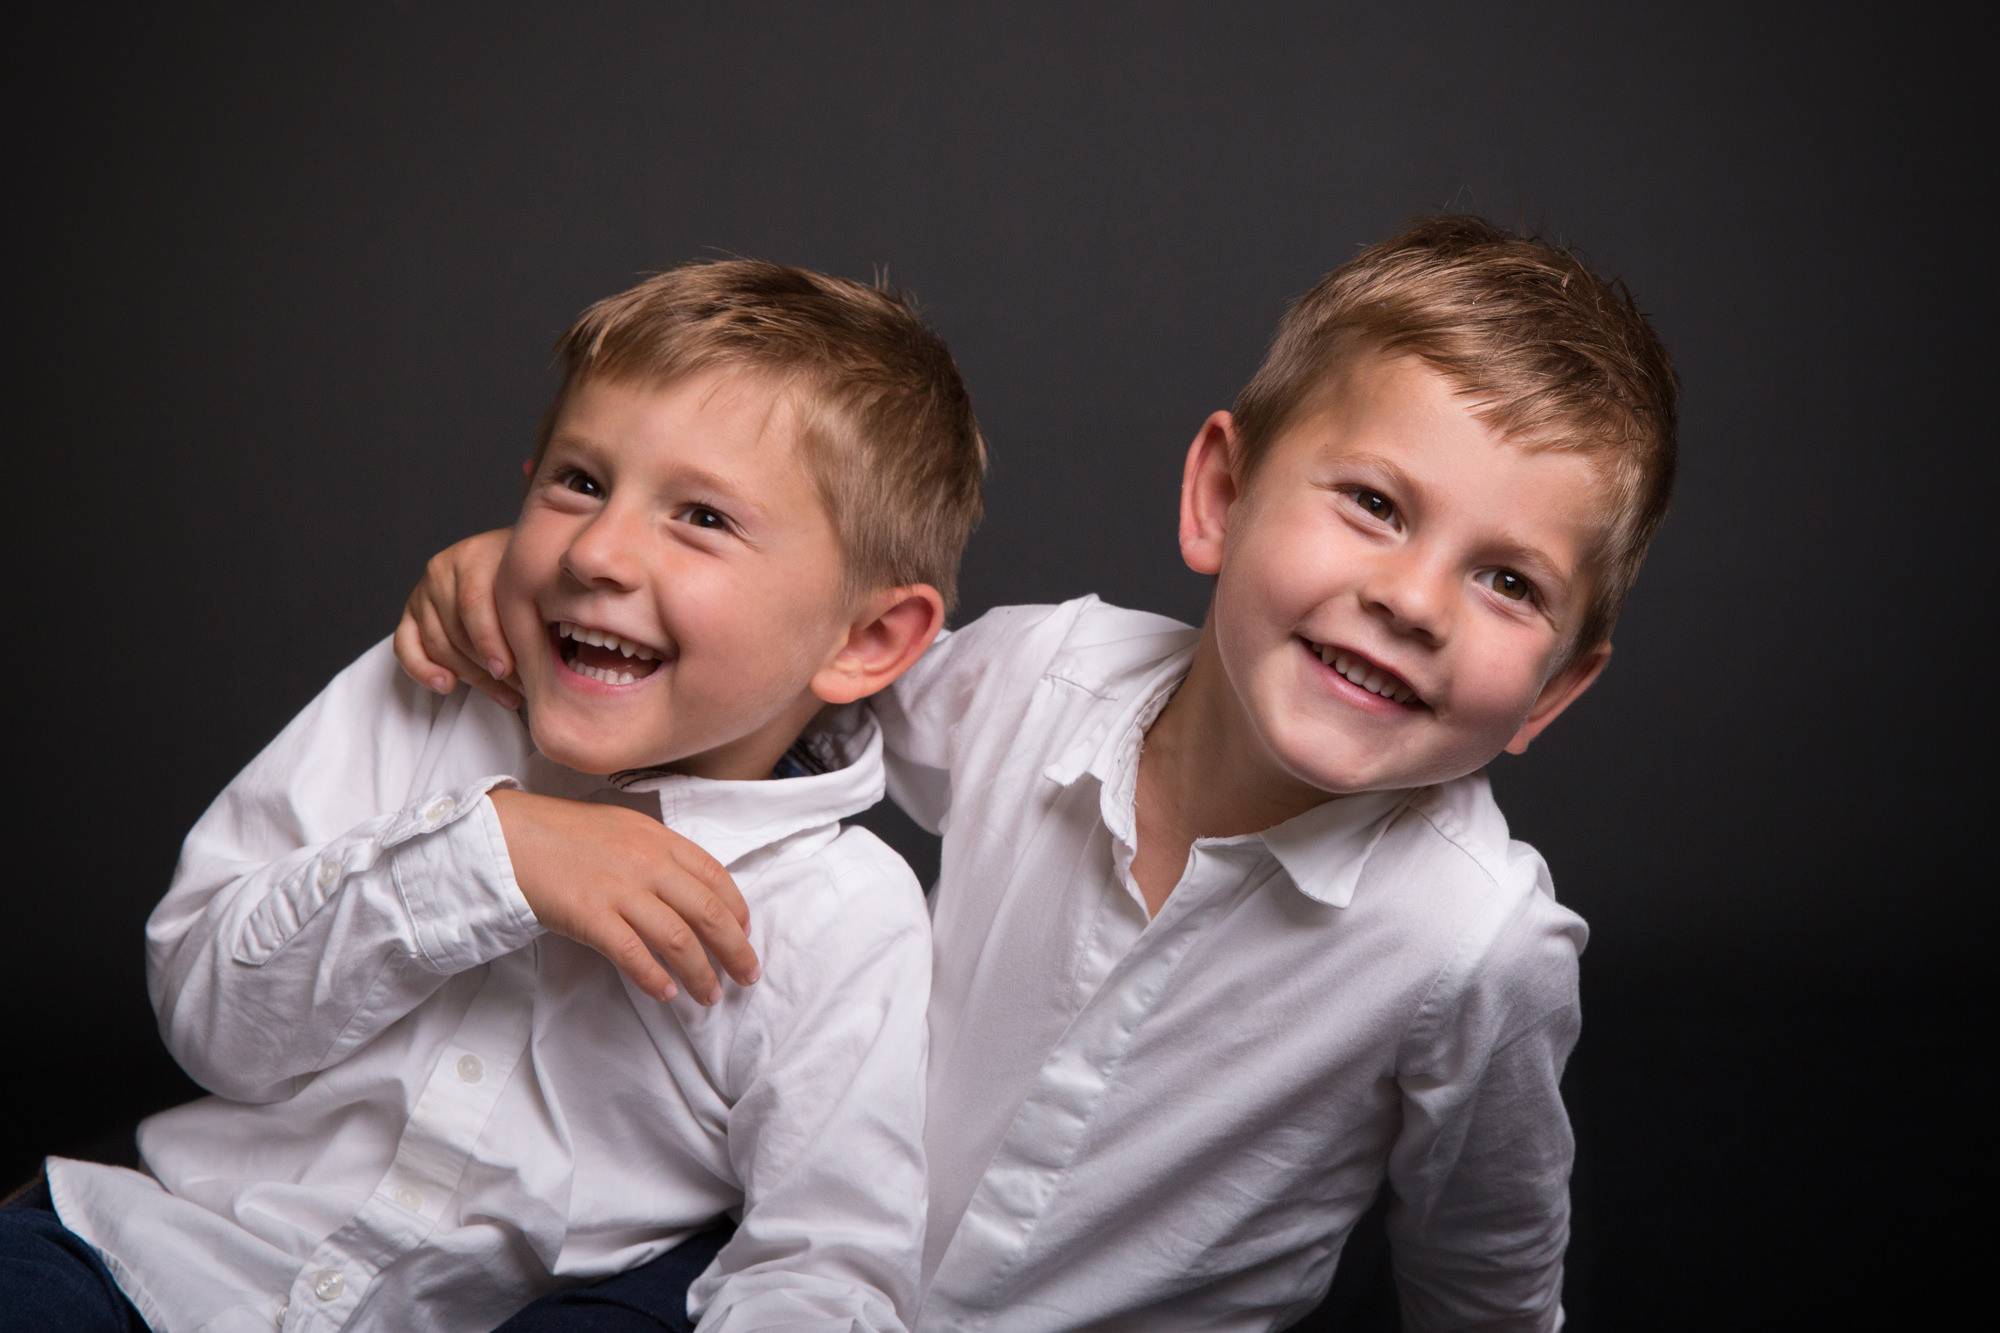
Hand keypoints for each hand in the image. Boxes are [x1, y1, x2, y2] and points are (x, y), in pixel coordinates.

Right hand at [394, 528, 520, 708]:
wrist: (513, 558)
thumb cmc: (529, 575)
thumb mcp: (537, 581)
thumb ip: (535, 609)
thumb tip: (543, 659)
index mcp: (475, 554)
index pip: (473, 603)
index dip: (489, 641)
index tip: (508, 671)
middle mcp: (443, 569)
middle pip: (457, 629)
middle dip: (488, 667)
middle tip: (519, 689)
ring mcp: (424, 591)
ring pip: (438, 644)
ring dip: (471, 676)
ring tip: (505, 694)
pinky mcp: (411, 612)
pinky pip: (405, 647)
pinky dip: (422, 670)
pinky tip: (447, 685)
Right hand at [489, 789, 758, 1003]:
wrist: (509, 836)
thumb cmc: (564, 834)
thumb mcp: (623, 828)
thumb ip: (658, 853)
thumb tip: (689, 890)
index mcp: (660, 839)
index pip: (716, 877)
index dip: (738, 911)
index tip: (746, 934)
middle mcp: (648, 862)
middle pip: (708, 913)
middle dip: (735, 950)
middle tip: (747, 976)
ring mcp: (620, 890)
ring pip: (679, 939)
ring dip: (700, 973)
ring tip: (709, 996)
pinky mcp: (591, 915)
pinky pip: (634, 953)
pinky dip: (654, 977)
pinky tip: (665, 994)